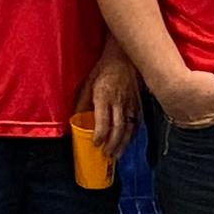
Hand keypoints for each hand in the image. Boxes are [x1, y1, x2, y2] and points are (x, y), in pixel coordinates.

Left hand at [75, 47, 141, 164]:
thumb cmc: (103, 70)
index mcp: (104, 97)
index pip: (103, 121)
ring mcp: (131, 104)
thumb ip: (82, 102)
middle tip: (106, 155)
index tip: (96, 144)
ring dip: (123, 144)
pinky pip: (137, 124)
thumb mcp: (87, 84)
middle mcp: (119, 102)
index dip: (100, 135)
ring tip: (116, 155)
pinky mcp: (138, 104)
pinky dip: (132, 136)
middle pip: (118, 128)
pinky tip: (127, 143)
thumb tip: (75, 119)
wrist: (123, 58)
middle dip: (112, 144)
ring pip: (129, 128)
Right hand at [152, 64, 213, 130]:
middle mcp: (207, 126)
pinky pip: (188, 122)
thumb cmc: (198, 84)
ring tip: (202, 107)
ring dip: (203, 118)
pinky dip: (191, 117)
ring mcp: (191, 125)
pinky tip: (190, 108)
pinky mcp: (178, 122)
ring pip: (202, 124)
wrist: (170, 83)